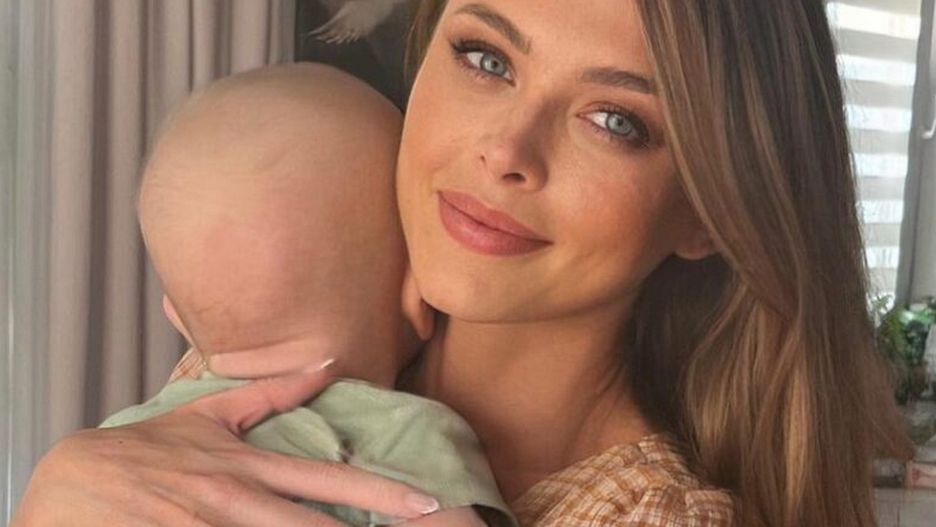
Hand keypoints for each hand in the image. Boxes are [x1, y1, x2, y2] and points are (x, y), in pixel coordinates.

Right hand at [12, 366, 440, 526]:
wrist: (74, 484)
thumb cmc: (145, 451)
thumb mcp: (206, 414)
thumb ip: (270, 393)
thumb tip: (326, 363)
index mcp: (248, 467)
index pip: (328, 479)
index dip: (380, 491)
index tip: (426, 501)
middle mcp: (236, 499)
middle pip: (312, 526)